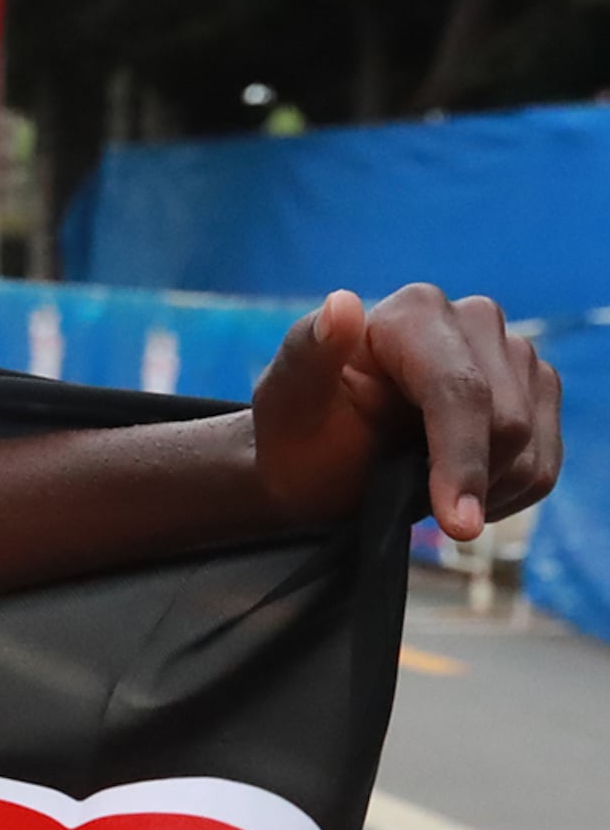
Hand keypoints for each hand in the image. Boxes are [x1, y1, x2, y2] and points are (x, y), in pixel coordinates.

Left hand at [251, 285, 563, 541]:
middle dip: (465, 479)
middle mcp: (474, 319)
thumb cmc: (297, 435)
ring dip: (482, 491)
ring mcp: (513, 353)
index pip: (460, 391)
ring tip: (424, 491)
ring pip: (531, 446)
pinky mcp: (535, 391)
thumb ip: (306, 354)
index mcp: (414, 312)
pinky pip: (546, 463)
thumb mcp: (285, 404)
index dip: (461, 459)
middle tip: (407, 499)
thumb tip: (341, 306)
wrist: (319, 463)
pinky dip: (504, 495)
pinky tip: (457, 492)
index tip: (456, 523)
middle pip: (508, 422)